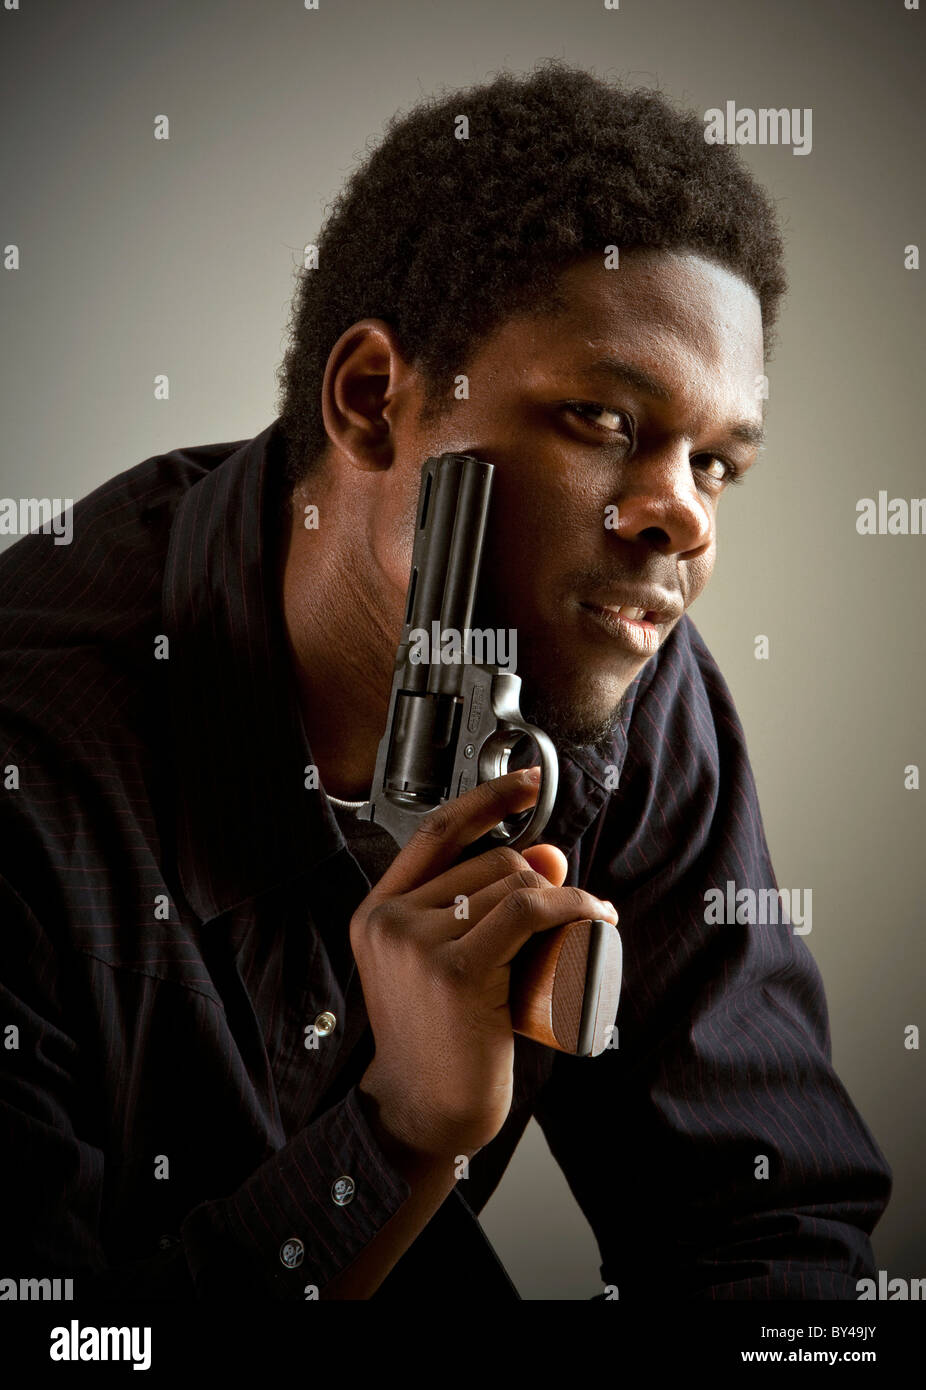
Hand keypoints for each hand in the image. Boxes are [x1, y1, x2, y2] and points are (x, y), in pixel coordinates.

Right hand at [352, 768, 617, 1159]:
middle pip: (490, 861)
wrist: (426, 1113)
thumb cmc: (445, 1041)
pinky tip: (595, 918)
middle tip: (567, 919)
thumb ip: (489, 908)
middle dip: (540, 881)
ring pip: (513, 884)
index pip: (437, 832)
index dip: (487, 800)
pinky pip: (527, 911)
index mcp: (377, 912)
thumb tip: (549, 852)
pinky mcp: (454, 970)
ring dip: (563, 898)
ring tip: (583, 929)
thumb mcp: (457, 964)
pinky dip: (571, 905)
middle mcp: (389, 922)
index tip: (529, 783)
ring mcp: (416, 944)